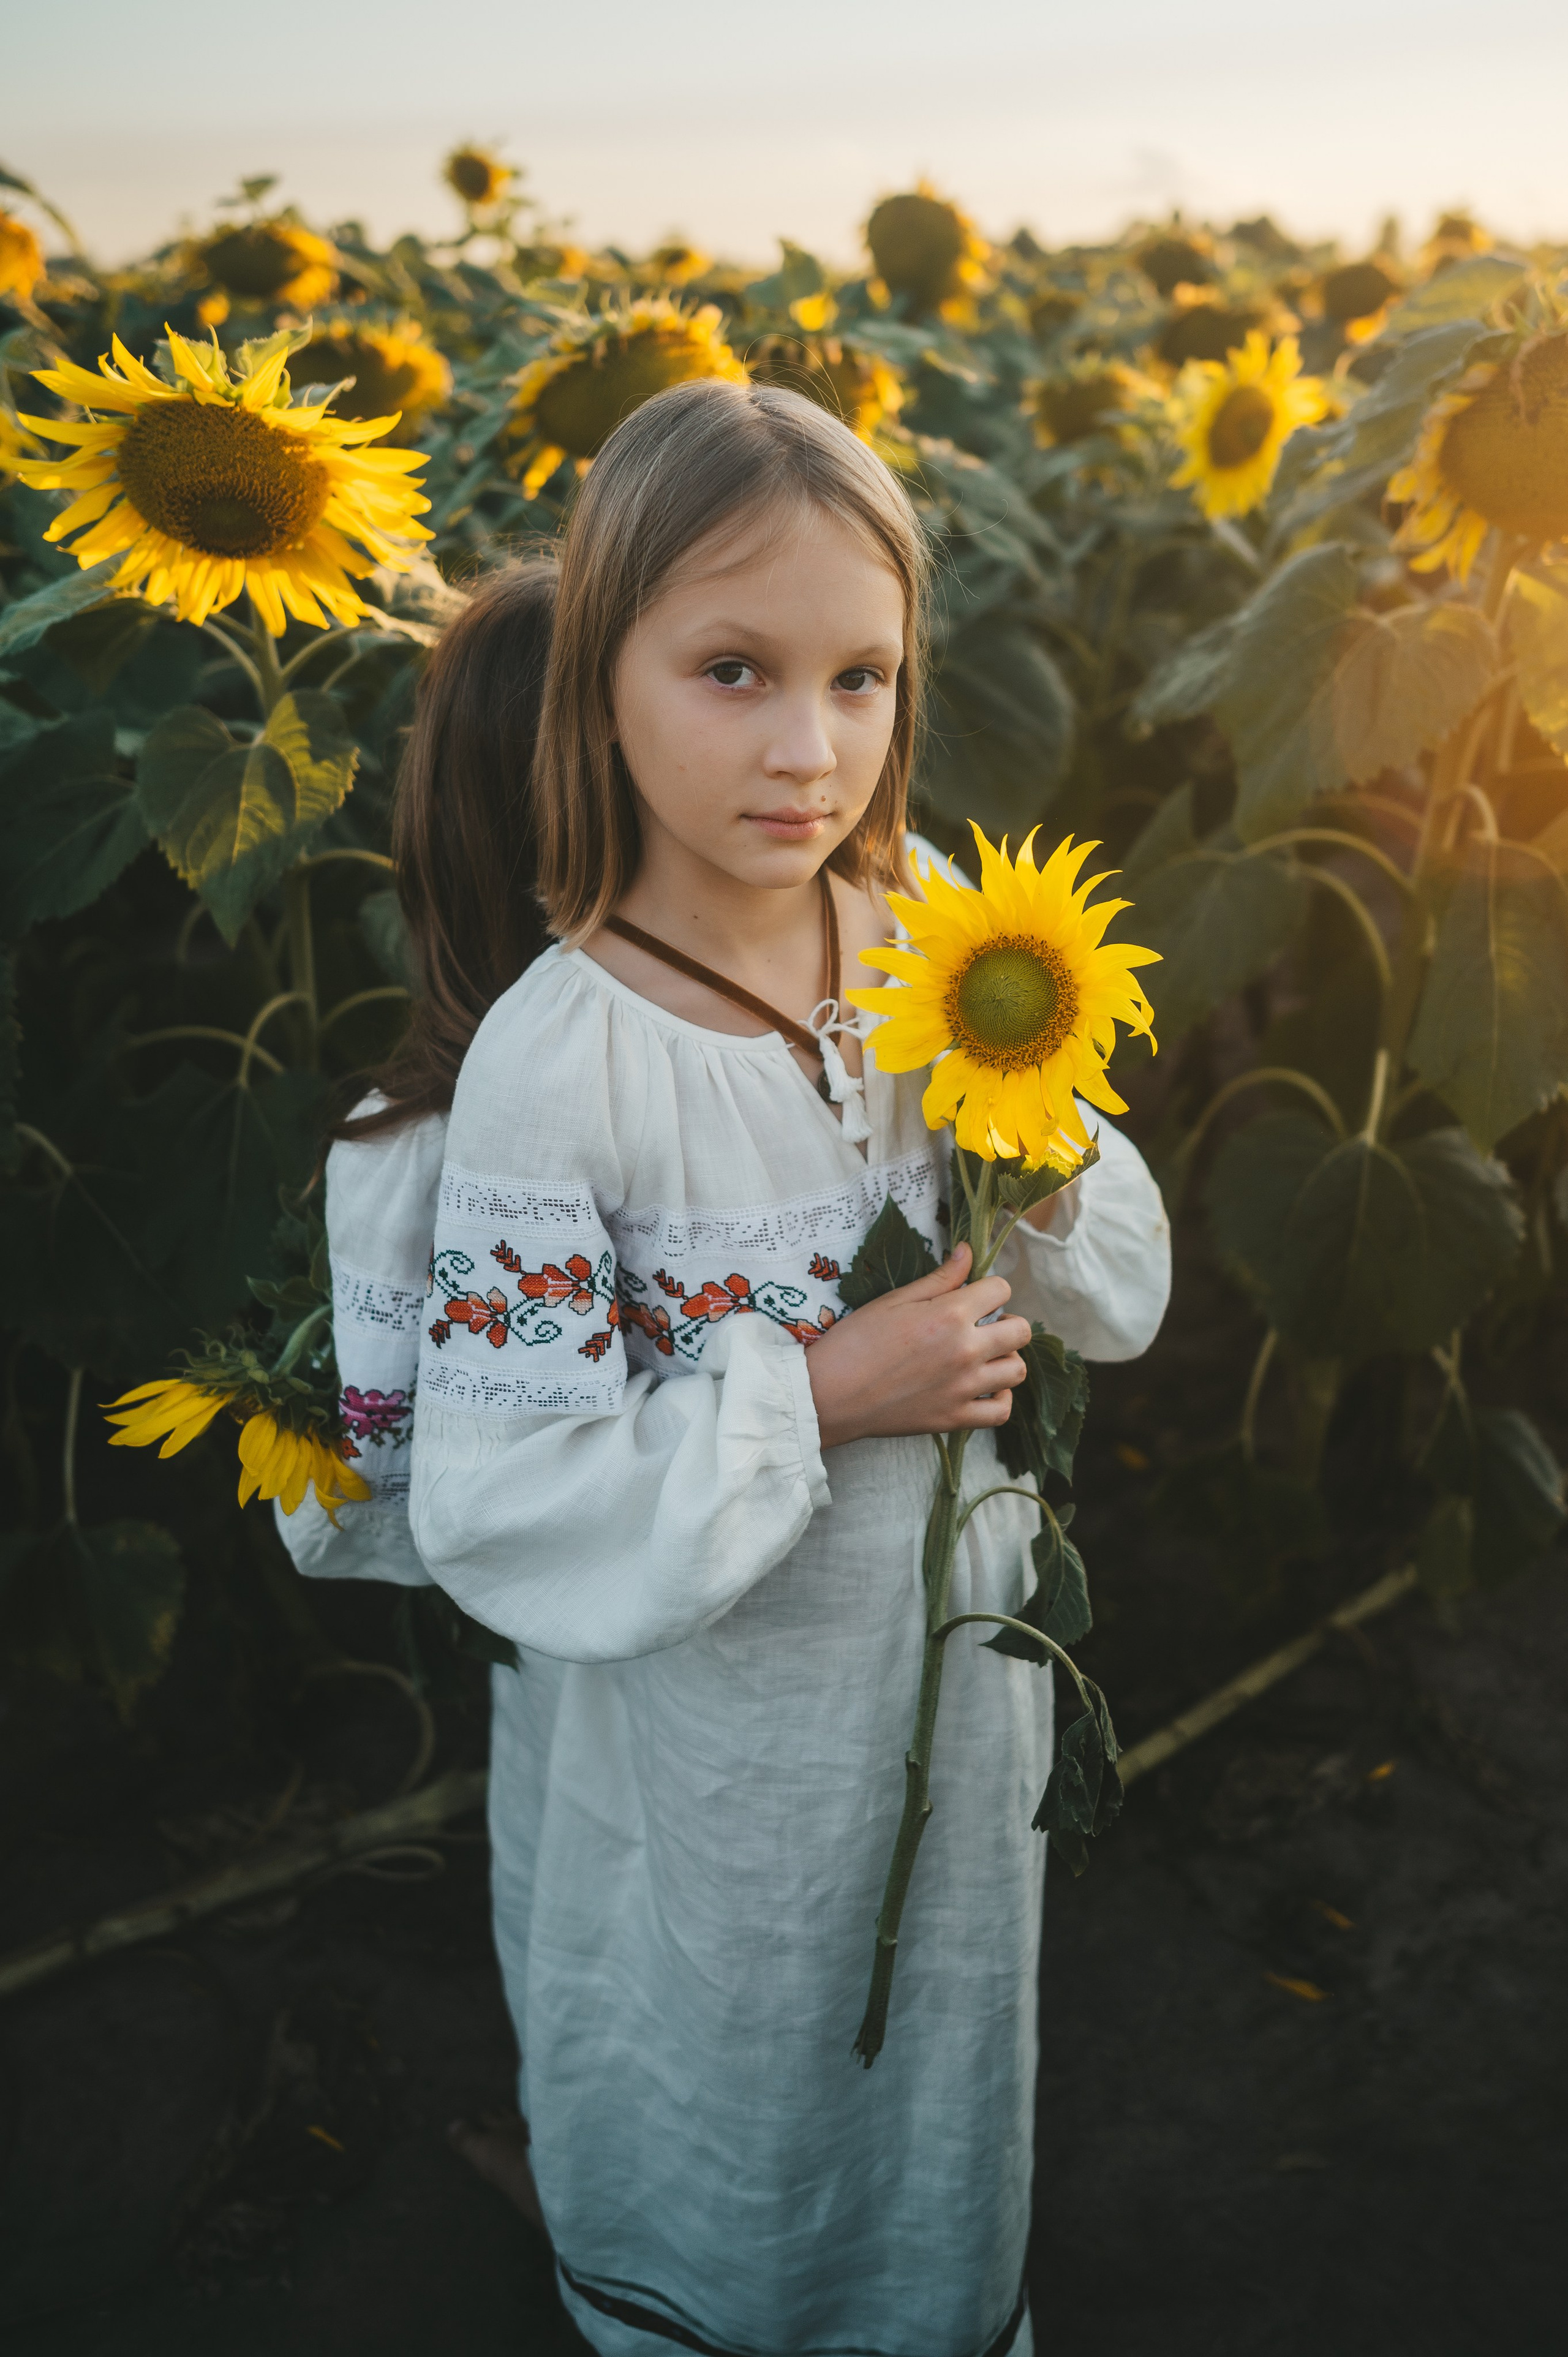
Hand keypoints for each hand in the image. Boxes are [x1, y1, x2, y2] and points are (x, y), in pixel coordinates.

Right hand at [806, 1244, 1031, 1450]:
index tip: (975, 1296)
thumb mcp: (895, 1300)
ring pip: (1016, 1370)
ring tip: (984, 1356)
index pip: (1001, 1290)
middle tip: (984, 1325)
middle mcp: (965, 1351)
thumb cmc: (855, 1341)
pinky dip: (1000, 1399)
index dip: (990, 1288)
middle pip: (1020, 1331)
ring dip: (1006, 1359)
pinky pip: (1001, 1412)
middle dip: (1007, 1321)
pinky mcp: (954, 1418)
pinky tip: (985, 1388)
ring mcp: (963, 1388)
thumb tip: (968, 1252)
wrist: (829, 1394)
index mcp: (950, 1315)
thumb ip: (940, 1278)